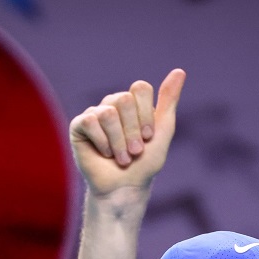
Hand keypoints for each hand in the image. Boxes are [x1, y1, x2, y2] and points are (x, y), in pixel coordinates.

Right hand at [68, 68, 185, 196]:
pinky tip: (104, 154)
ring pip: (108, 113)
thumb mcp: (163, 130)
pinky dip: (103, 143)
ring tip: (122, 158)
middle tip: (135, 151)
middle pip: (124, 99)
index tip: (148, 137)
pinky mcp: (78, 126)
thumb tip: (180, 70)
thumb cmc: (144, 163)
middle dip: (133, 131)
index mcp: (132, 102)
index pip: (140, 88)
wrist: (125, 188)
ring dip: (119, 142)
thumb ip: (169, 101)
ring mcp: (94, 114)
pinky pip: (91, 122)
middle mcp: (112, 104)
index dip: (146, 115)